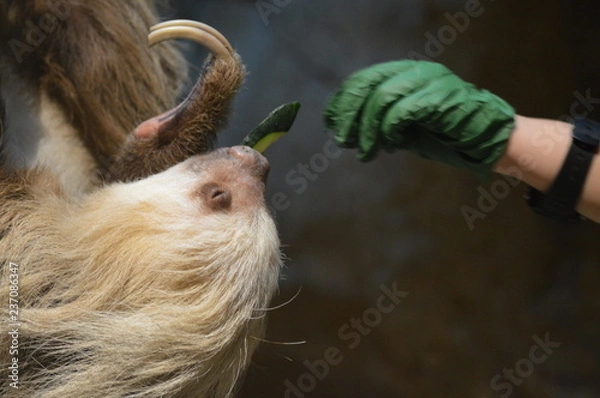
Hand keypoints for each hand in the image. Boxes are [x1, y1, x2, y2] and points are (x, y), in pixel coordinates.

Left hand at [324, 60, 515, 177]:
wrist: (486, 141)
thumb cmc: (444, 134)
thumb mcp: (404, 126)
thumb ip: (379, 123)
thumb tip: (345, 131)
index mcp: (405, 73)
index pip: (363, 79)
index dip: (342, 101)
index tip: (331, 123)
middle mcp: (415, 71)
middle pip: (367, 86)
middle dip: (349, 115)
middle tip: (343, 140)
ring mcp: (429, 81)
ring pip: (381, 99)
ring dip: (367, 130)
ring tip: (365, 152)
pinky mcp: (439, 98)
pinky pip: (401, 112)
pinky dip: (388, 131)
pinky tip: (388, 146)